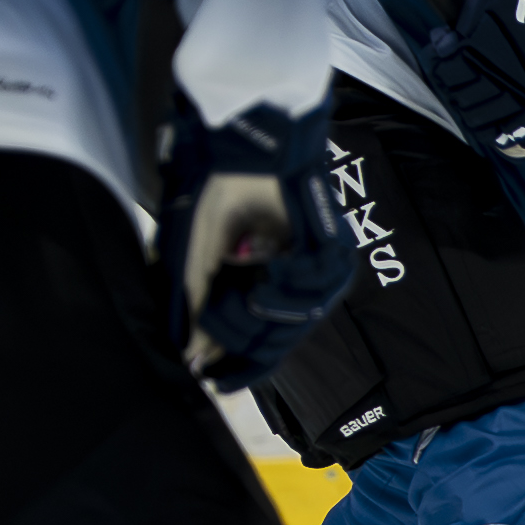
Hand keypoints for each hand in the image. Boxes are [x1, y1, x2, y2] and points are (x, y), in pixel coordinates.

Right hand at [161, 98, 352, 382]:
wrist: (242, 142)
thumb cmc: (218, 190)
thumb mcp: (196, 255)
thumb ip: (197, 305)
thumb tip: (190, 356)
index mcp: (262, 286)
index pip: (260, 343)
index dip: (238, 365)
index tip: (214, 382)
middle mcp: (293, 283)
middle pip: (276, 339)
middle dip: (240, 339)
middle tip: (214, 322)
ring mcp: (316, 267)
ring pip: (297, 318)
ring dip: (264, 309)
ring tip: (245, 285)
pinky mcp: (334, 247)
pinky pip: (316, 285)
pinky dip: (289, 280)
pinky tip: (271, 261)